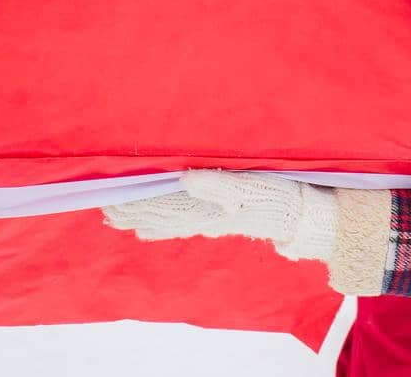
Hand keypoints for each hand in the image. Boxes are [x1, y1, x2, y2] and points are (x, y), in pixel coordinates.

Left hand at [101, 169, 337, 261]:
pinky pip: (183, 223)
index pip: (165, 204)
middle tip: (105, 210)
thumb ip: (219, 183)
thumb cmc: (282, 197)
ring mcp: (213, 218)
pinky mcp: (222, 218)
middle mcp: (206, 215)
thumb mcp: (254, 186)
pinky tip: (148, 233)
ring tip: (117, 220)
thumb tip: (184, 177)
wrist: (305, 217)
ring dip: (142, 219)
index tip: (113, 201)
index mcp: (210, 205)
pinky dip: (162, 228)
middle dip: (133, 212)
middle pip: (161, 214)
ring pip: (169, 220)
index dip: (138, 203)